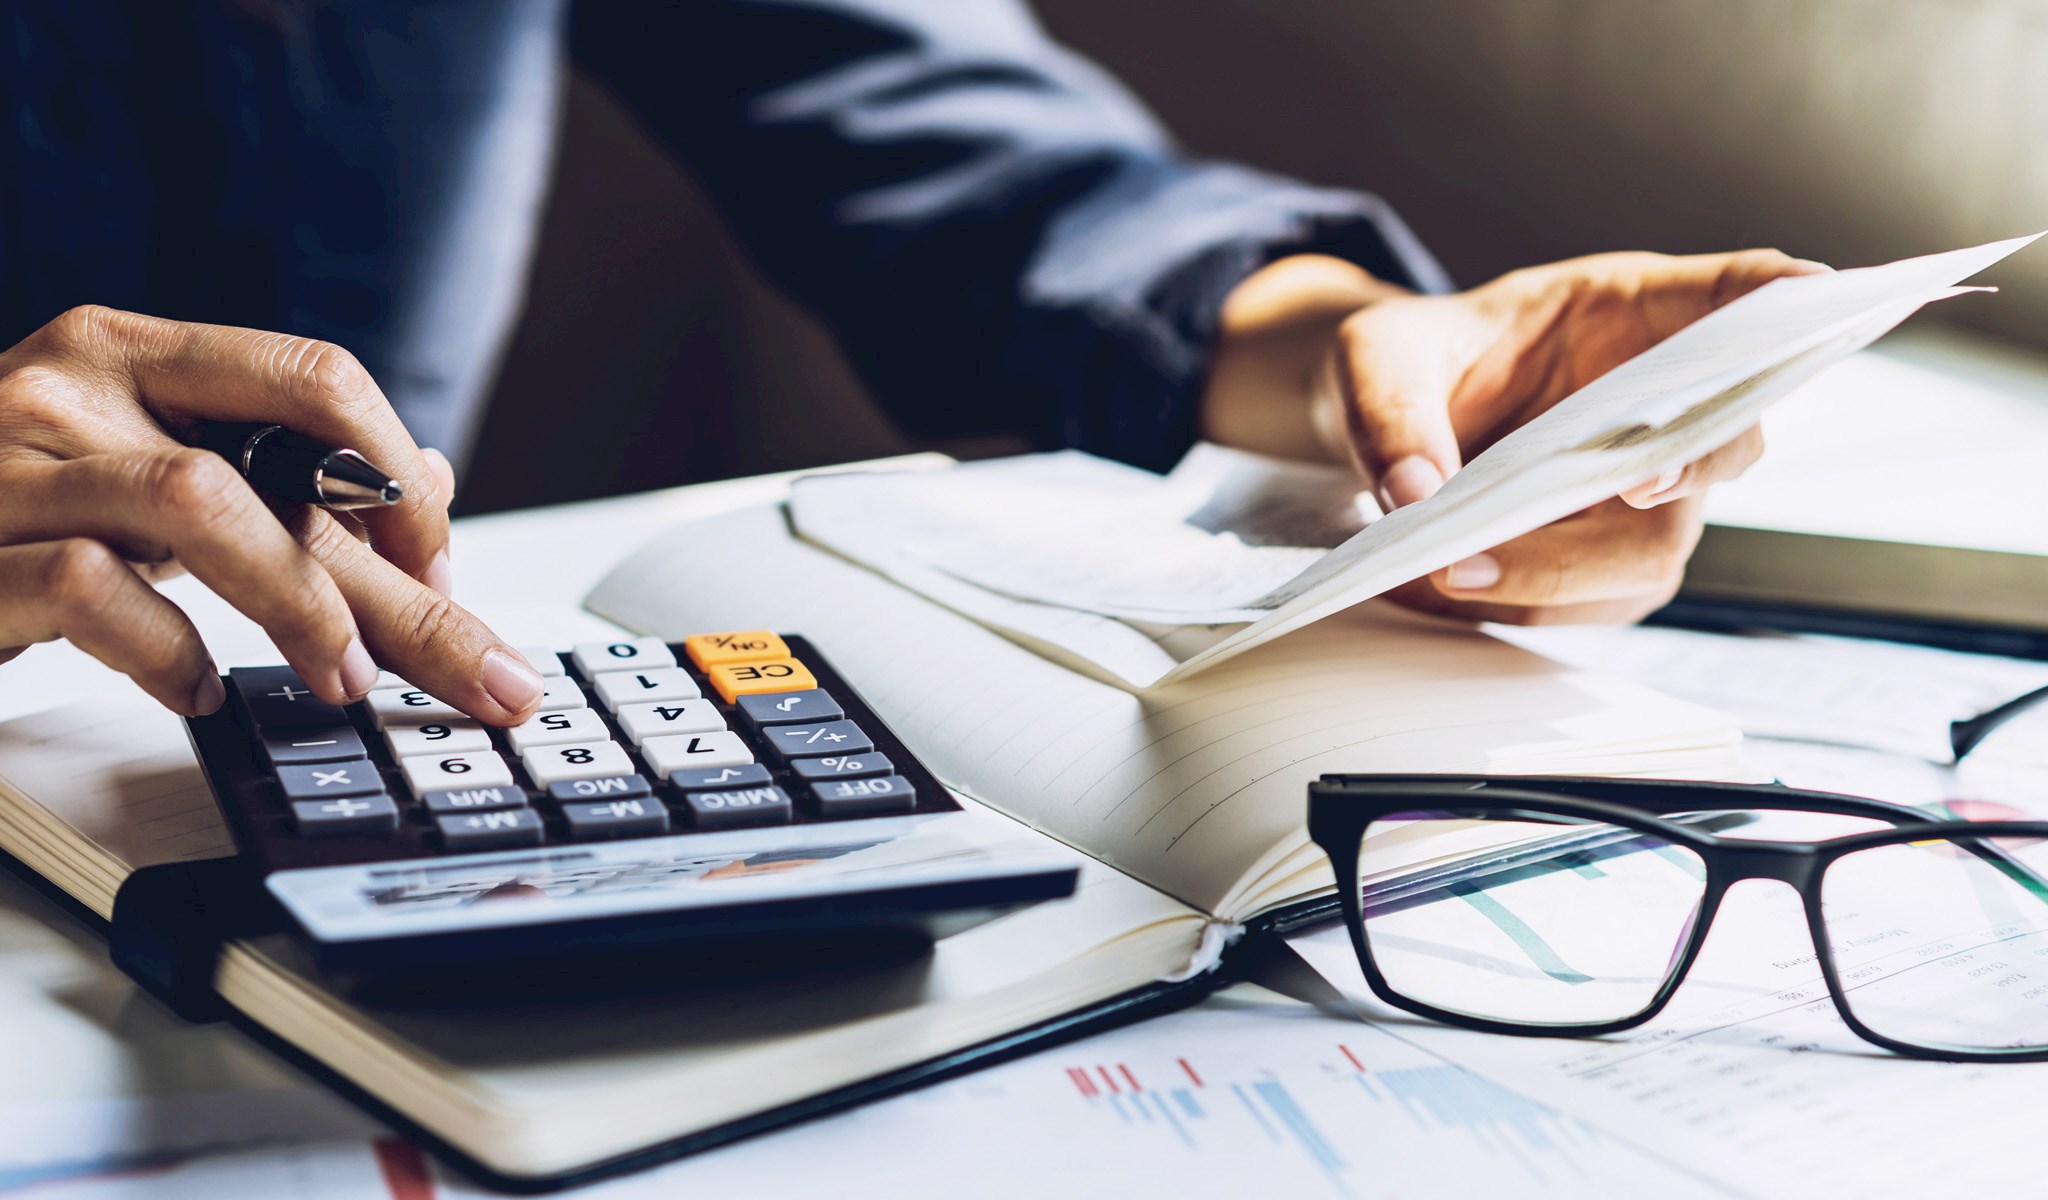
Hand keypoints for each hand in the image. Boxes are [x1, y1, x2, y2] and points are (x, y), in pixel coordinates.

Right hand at [0, 306, 544, 720]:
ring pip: (197, 505)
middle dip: (407, 587)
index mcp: (132, 353)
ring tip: (345, 681)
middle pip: (286, 470)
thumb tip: (422, 481)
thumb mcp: (144, 476)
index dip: (397, 480)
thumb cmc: (0, 515)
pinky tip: (200, 689)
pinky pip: (89, 588)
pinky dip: (167, 650)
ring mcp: (8, 465)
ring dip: (299, 606)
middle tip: (484, 676)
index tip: (438, 570)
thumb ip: (272, 475)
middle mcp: (70, 385)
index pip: (313, 377)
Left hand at [1201, 250, 1826, 623]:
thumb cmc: (1404, 364)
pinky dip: (1522, 604)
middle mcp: (1660, 401)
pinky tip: (1443, 586)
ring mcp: (1646, 486)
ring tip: (1450, 568)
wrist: (1384, 425)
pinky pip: (1596, 599)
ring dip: (1561, 570)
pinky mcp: (1608, 556)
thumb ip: (1392, 412)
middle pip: (1723, 441)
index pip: (1738, 293)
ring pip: (1655, 546)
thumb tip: (1419, 494)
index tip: (1812, 297)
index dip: (1786, 298)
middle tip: (1625, 485)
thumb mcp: (1374, 359)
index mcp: (1632, 310)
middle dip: (1681, 469)